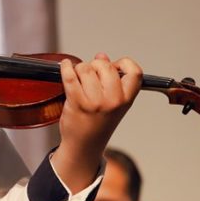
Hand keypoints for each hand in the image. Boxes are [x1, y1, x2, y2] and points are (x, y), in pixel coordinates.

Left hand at [51, 53, 142, 191]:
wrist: (84, 145)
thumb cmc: (98, 121)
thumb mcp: (112, 102)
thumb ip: (110, 78)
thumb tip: (101, 55)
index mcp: (126, 99)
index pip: (135, 72)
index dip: (123, 63)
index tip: (114, 65)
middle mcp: (114, 101)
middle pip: (105, 66)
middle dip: (95, 65)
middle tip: (90, 74)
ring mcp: (95, 102)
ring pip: (85, 68)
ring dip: (79, 69)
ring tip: (78, 78)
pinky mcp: (77, 102)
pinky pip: (70, 76)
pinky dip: (65, 67)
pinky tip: (65, 66)